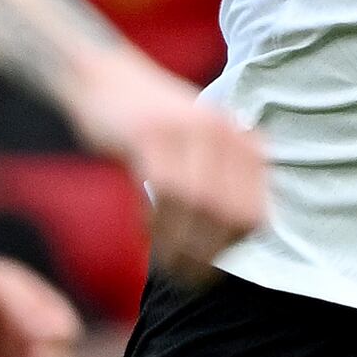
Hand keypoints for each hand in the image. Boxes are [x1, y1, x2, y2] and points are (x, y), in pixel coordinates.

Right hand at [68, 61, 269, 281]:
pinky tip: (143, 234)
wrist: (103, 78)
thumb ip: (222, 184)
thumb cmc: (151, 125)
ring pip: (197, 206)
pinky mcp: (151, 133)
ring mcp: (187, 130)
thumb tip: (230, 244)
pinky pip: (162, 191)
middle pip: (227, 214)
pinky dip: (155, 222)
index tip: (211, 268)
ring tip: (166, 266)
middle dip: (206, 255)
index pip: (254, 212)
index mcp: (241, 140)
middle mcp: (223, 132)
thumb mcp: (201, 148)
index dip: (233, 248)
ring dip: (179, 245)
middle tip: (185, 278)